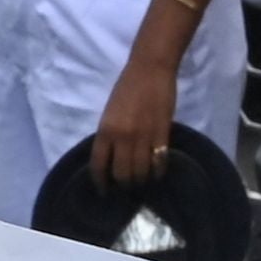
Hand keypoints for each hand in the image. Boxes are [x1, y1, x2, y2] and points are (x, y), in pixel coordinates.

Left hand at [91, 41, 181, 184]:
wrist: (150, 69)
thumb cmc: (127, 88)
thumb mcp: (109, 113)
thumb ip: (109, 135)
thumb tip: (111, 157)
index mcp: (105, 130)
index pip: (98, 165)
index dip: (100, 182)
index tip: (103, 191)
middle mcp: (122, 137)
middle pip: (121, 174)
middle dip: (123, 185)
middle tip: (126, 187)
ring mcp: (143, 137)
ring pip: (141, 171)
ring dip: (141, 180)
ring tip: (142, 182)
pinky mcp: (162, 134)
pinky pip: (159, 161)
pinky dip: (158, 171)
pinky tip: (157, 173)